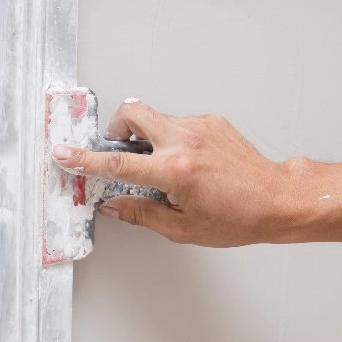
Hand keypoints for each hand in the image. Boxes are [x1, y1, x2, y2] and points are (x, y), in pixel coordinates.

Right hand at [51, 99, 300, 246]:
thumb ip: (142, 213)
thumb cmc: (238, 218)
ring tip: (160, 165)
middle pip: (133, 113)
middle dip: (117, 126)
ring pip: (156, 118)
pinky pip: (179, 124)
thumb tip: (114, 204)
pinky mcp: (212, 121)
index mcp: (174, 171)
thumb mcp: (183, 229)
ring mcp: (200, 127)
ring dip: (148, 137)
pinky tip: (187, 163)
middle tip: (118, 147)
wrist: (277, 199)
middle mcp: (185, 142)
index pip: (118, 162)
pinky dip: (173, 139)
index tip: (65, 153)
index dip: (86, 159)